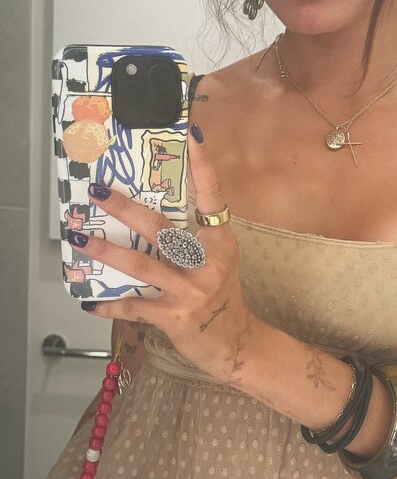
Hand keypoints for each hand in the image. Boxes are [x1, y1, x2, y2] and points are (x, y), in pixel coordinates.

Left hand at [69, 125, 260, 383]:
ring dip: (105, 250)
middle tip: (97, 190)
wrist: (236, 344)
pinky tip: (90, 302)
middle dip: (124, 207)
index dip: (201, 165)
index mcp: (220, 242)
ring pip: (141, 264)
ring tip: (78, 240)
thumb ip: (190, 239)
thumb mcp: (216, 261)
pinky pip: (134, 306)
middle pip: (161, 227)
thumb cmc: (221, 296)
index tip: (191, 133)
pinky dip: (110, 304)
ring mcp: (191, 289)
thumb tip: (145, 215)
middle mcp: (208, 261)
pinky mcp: (175, 316)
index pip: (212, 196)